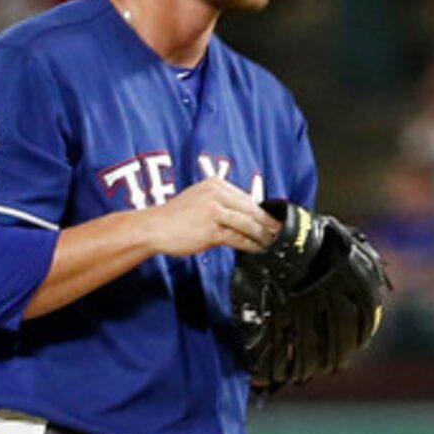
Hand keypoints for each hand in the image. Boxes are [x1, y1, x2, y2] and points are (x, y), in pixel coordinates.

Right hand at [145, 179, 279, 255]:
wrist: (153, 227)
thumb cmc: (175, 216)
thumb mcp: (200, 198)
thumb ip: (222, 203)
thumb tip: (247, 215)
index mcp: (215, 184)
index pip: (247, 198)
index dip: (264, 211)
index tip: (274, 220)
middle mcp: (216, 194)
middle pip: (252, 210)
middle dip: (268, 223)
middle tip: (280, 233)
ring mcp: (213, 212)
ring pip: (248, 224)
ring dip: (262, 236)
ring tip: (271, 243)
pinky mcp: (211, 230)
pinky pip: (238, 238)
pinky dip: (250, 245)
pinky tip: (257, 249)